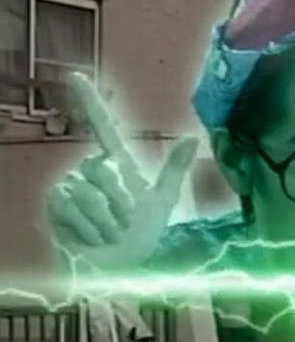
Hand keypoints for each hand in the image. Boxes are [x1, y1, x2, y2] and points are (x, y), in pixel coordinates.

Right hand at [46, 72, 198, 271]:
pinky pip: (71, 208)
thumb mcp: (163, 200)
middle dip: (121, 203)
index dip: (89, 101)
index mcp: (118, 164)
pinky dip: (89, 229)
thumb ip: (175, 168)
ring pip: (88, 193)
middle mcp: (91, 169)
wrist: (123, 266)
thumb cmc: (144, 234)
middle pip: (103, 171)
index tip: (75, 75)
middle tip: (126, 223)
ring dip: (107, 221)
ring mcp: (70, 185)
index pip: (102, 126)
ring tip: (111, 233)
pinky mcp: (55, 204)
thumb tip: (193, 137)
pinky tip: (92, 238)